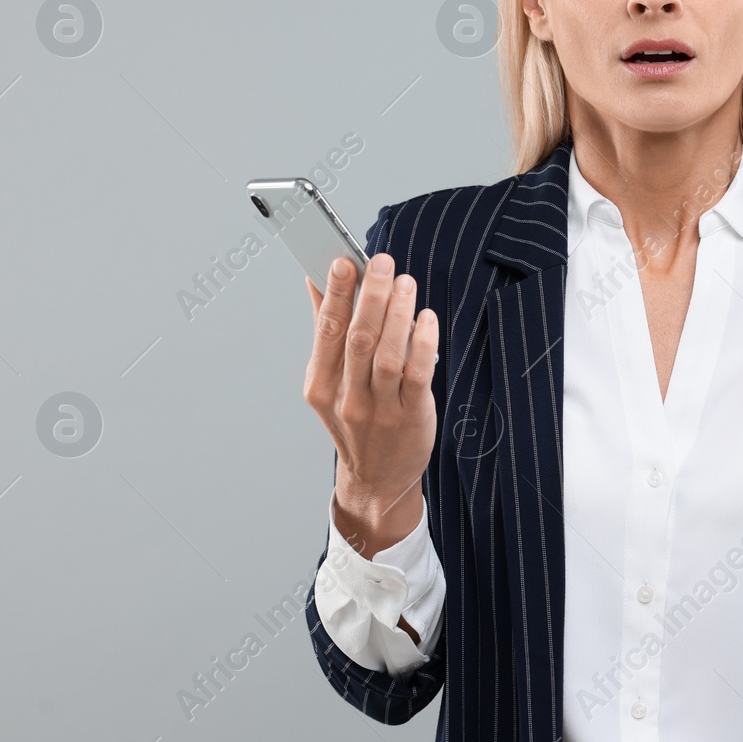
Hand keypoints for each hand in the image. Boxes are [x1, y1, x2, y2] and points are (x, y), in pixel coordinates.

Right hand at [304, 252, 439, 557]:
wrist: (376, 480)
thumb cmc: (355, 421)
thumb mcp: (330, 382)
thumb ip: (327, 331)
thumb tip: (316, 280)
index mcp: (321, 384)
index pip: (327, 331)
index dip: (336, 294)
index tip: (343, 261)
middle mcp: (347, 398)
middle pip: (358, 339)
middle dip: (370, 296)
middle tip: (381, 261)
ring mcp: (379, 410)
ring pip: (387, 355)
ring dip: (398, 314)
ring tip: (405, 282)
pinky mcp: (411, 417)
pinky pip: (417, 375)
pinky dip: (422, 343)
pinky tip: (426, 318)